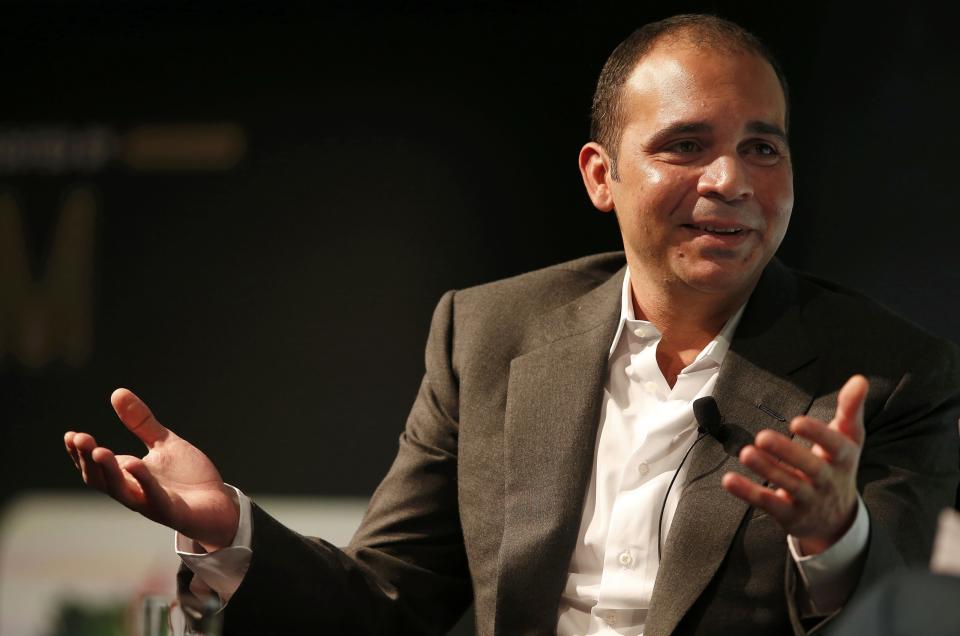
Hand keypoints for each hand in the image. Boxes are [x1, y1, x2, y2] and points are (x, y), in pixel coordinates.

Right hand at [64, 388, 239, 550]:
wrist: (218, 504)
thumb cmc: (187, 477)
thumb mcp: (163, 443)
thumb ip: (141, 422)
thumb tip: (117, 392)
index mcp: (128, 475)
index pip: (94, 466)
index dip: (79, 453)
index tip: (70, 435)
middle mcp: (133, 491)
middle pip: (101, 479)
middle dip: (87, 459)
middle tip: (79, 438)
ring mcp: (150, 503)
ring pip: (122, 491)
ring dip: (109, 471)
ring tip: (100, 450)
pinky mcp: (171, 512)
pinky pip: (155, 499)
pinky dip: (144, 483)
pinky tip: (135, 465)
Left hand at [722, 375, 867, 554]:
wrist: (836, 520)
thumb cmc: (836, 467)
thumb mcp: (848, 440)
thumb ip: (850, 409)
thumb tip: (859, 379)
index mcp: (842, 458)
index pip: (836, 446)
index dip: (818, 434)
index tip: (797, 422)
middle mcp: (827, 481)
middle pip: (811, 468)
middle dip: (787, 453)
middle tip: (762, 437)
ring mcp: (808, 500)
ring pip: (788, 485)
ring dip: (767, 470)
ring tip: (746, 453)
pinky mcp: (788, 514)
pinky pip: (767, 503)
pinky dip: (748, 492)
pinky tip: (730, 480)